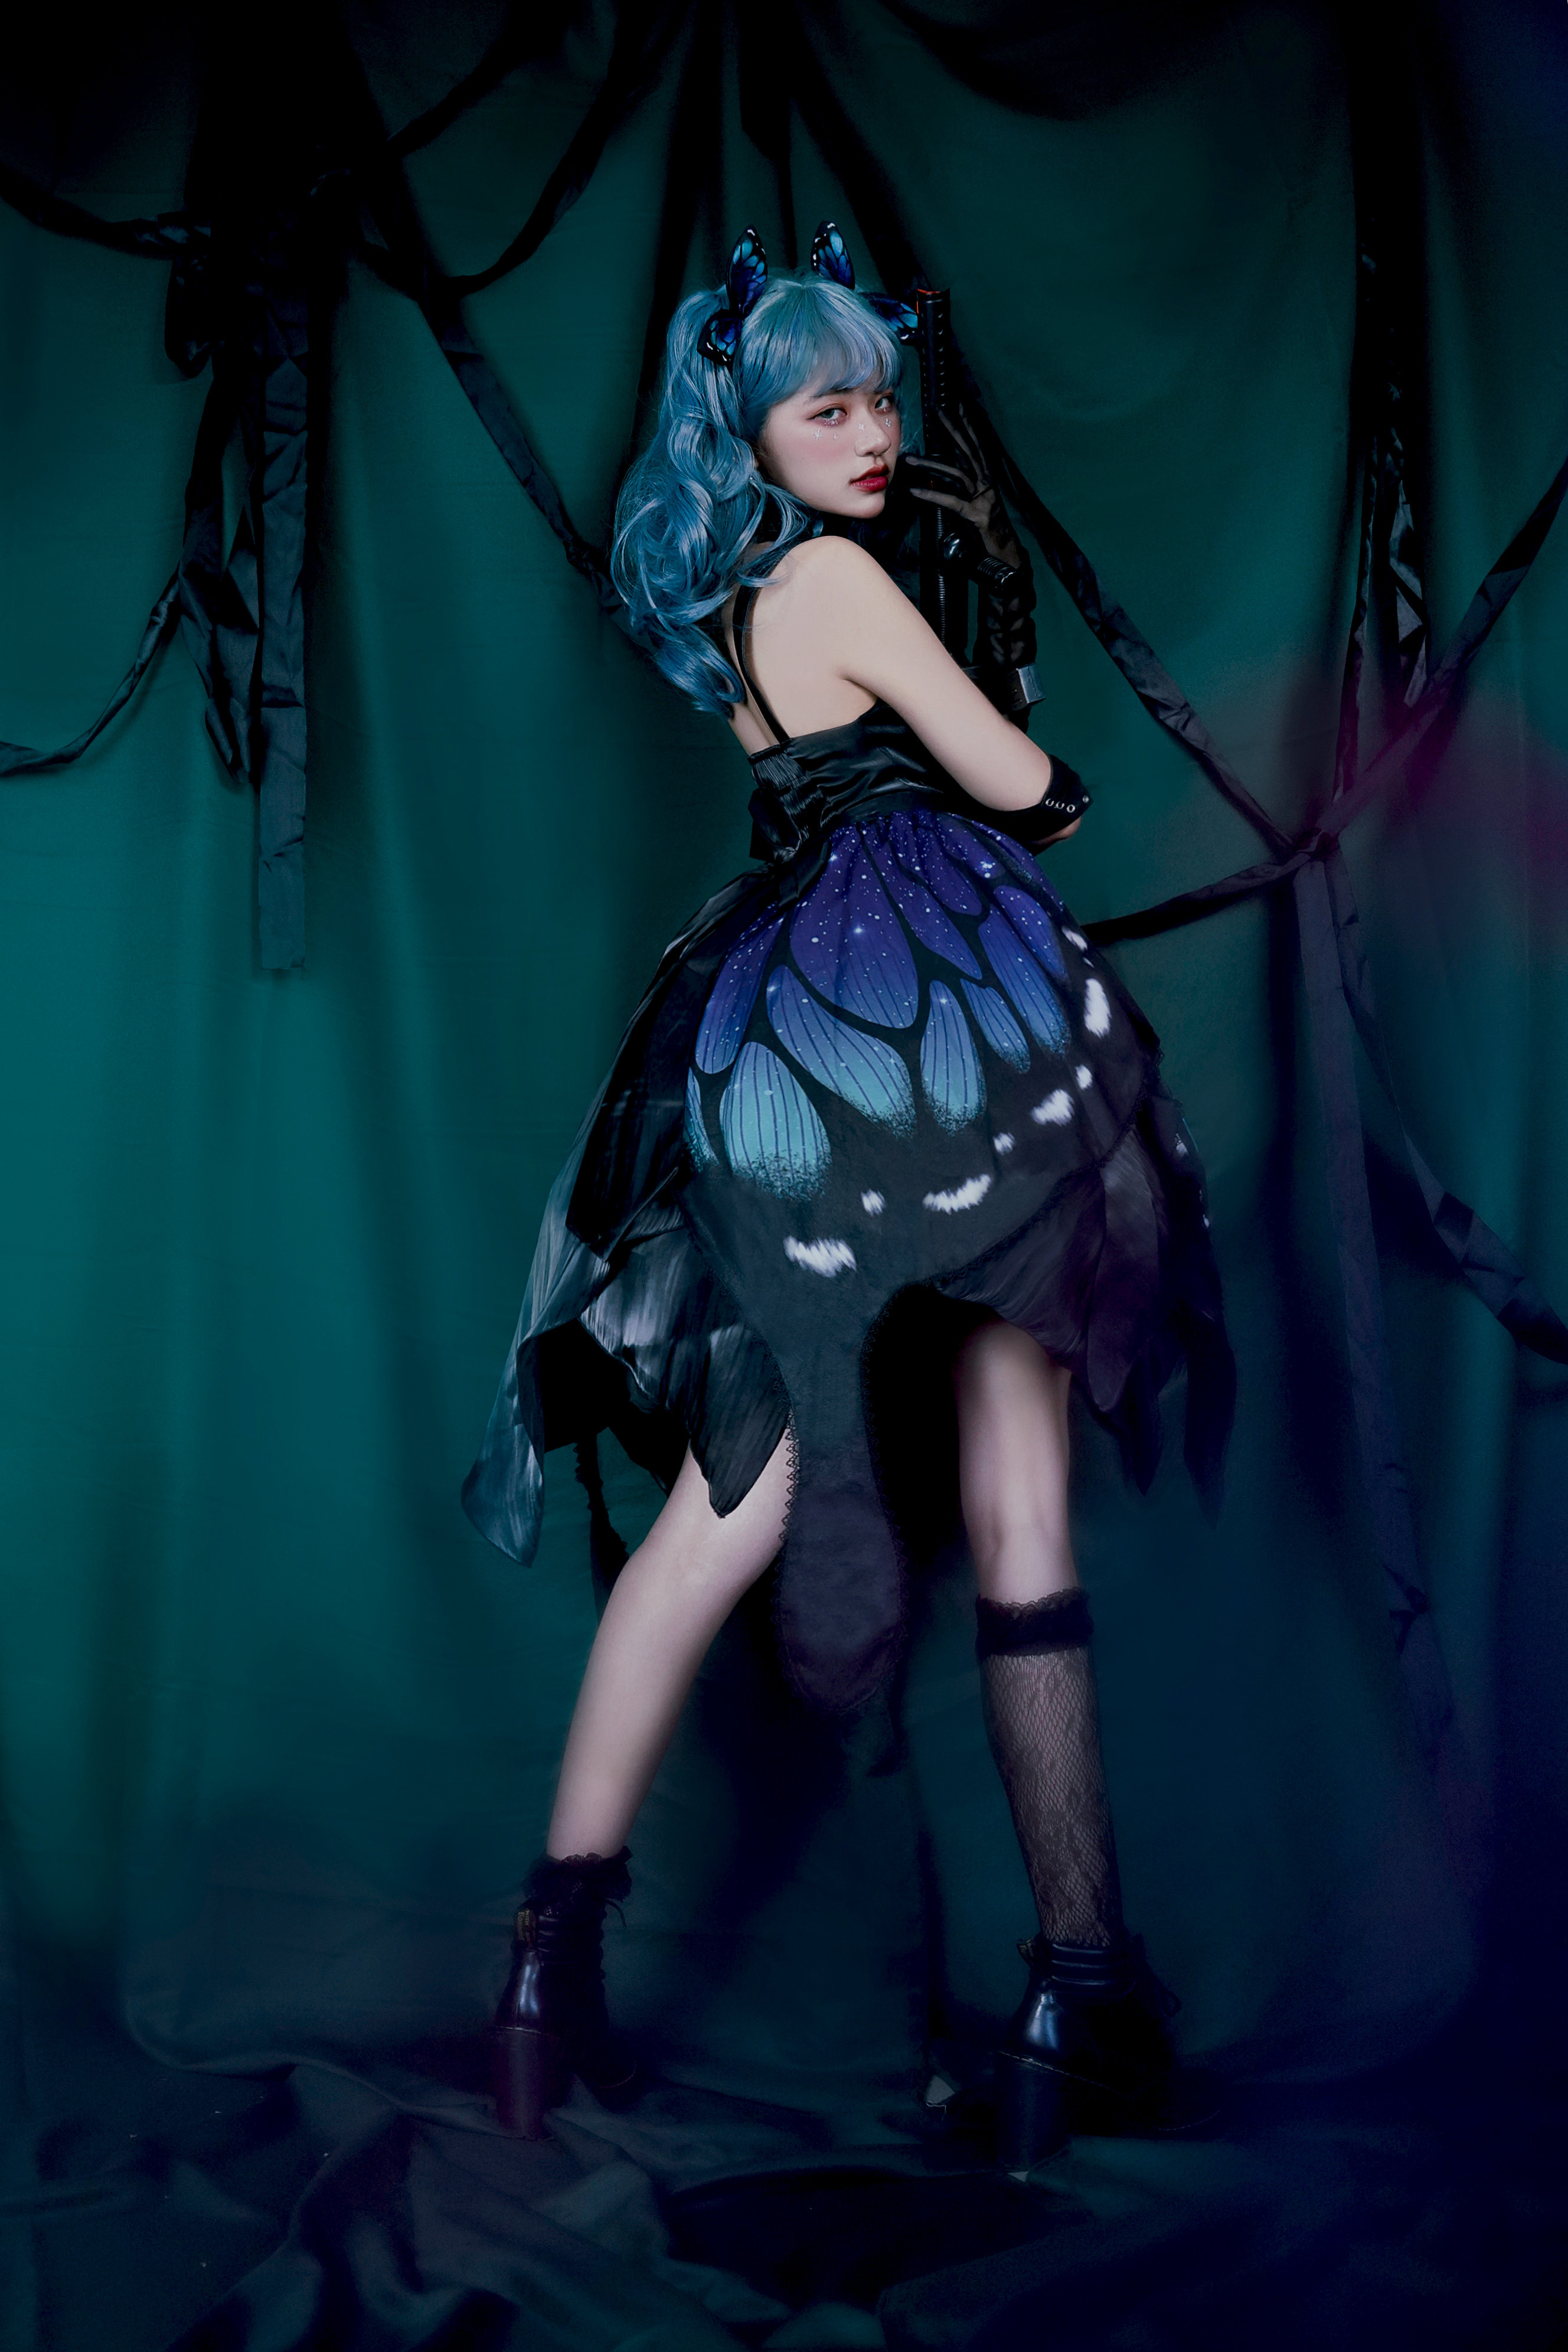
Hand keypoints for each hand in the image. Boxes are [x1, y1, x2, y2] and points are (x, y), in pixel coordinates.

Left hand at [903, 406, 1024, 568]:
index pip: (975, 446)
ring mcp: (983, 498)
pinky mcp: (975, 515)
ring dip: (930, 464)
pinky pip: (950, 502)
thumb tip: (938, 480)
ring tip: (910, 459)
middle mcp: (987, 483)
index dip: (967, 425)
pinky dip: (931, 496)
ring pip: (956, 473)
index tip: (957, 406)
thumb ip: (959, 491)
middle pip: (968, 450)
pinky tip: (914, 492)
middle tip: (938, 410)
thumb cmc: (987, 531)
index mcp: (987, 478)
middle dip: (952, 429)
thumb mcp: (973, 505)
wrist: (1005, 555)